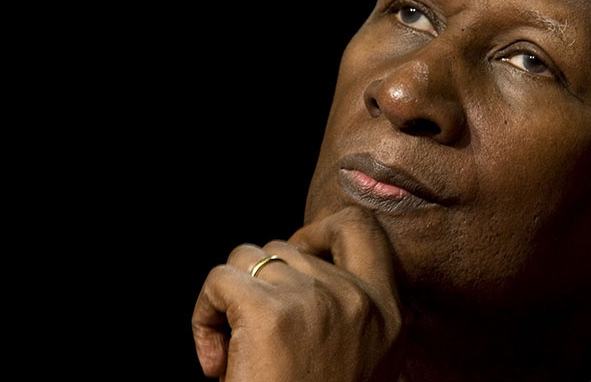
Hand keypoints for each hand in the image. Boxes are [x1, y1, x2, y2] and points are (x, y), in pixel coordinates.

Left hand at [192, 207, 403, 380]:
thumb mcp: (361, 360)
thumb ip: (350, 314)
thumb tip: (305, 274)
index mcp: (387, 314)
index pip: (360, 228)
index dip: (319, 230)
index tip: (295, 259)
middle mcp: (357, 300)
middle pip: (286, 246)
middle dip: (260, 283)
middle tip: (254, 339)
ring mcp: (315, 301)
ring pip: (246, 259)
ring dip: (230, 301)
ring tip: (235, 355)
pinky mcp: (268, 312)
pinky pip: (219, 280)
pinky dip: (203, 316)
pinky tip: (216, 362)